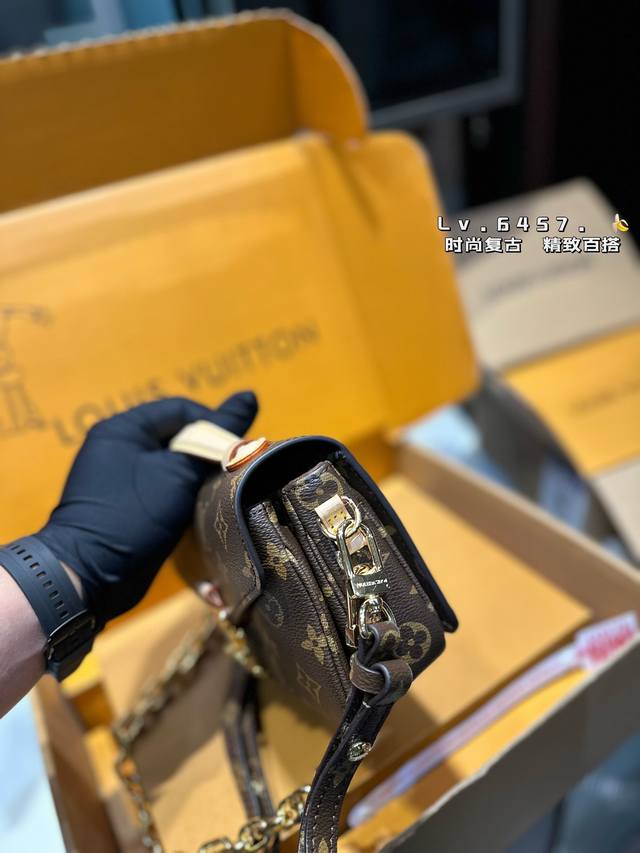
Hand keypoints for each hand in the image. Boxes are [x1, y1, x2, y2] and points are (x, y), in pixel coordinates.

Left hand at [37, 393, 257, 630]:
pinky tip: (203, 513)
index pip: (181, 410)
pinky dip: (186, 499)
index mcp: (123, 429)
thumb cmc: (132, 515)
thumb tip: (251, 395)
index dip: (215, 426)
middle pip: (179, 438)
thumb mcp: (178, 474)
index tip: (239, 453)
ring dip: (200, 480)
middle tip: (234, 475)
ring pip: (175, 468)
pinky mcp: (129, 508)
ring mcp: (122, 480)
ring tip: (222, 495)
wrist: (88, 578)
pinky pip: (165, 492)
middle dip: (208, 455)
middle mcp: (119, 448)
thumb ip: (216, 439)